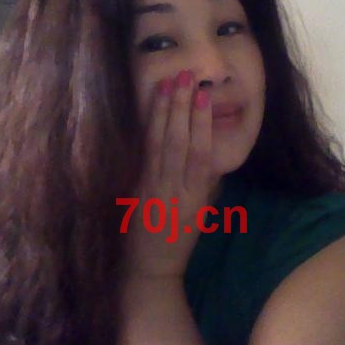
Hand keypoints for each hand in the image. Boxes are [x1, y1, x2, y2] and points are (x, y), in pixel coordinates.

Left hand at [125, 70, 212, 276]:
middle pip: (179, 143)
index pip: (201, 154)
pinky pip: (143, 154)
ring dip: (163, 112)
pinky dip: (147, 130)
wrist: (151, 266)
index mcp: (196, 197)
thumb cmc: (181, 238)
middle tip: (185, 77)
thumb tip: (209, 148)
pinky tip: (150, 110)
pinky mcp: (136, 188)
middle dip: (182, 107)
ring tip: (168, 84)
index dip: (203, 123)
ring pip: (159, 144)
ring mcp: (152, 188)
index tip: (204, 96)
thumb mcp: (202, 211)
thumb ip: (205, 181)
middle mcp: (174, 190)